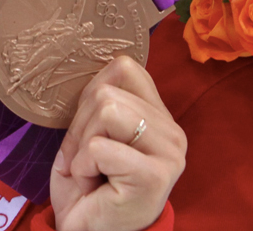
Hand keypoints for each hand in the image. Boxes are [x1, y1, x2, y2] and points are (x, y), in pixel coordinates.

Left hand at [50, 56, 185, 230]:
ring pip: (105, 112)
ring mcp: (169, 154)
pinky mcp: (155, 175)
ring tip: (92, 170)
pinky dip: (83, 166)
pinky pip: (99, 147)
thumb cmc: (89, 184)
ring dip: (82, 146)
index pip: (125, 68)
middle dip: (80, 127)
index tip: (89, 129)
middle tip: (86, 159)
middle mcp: (172, 132)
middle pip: (106, 93)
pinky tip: (94, 185)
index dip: (92, 92)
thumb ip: (99, 101)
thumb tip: (91, 73)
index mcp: (159, 116)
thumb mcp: (90, 131)